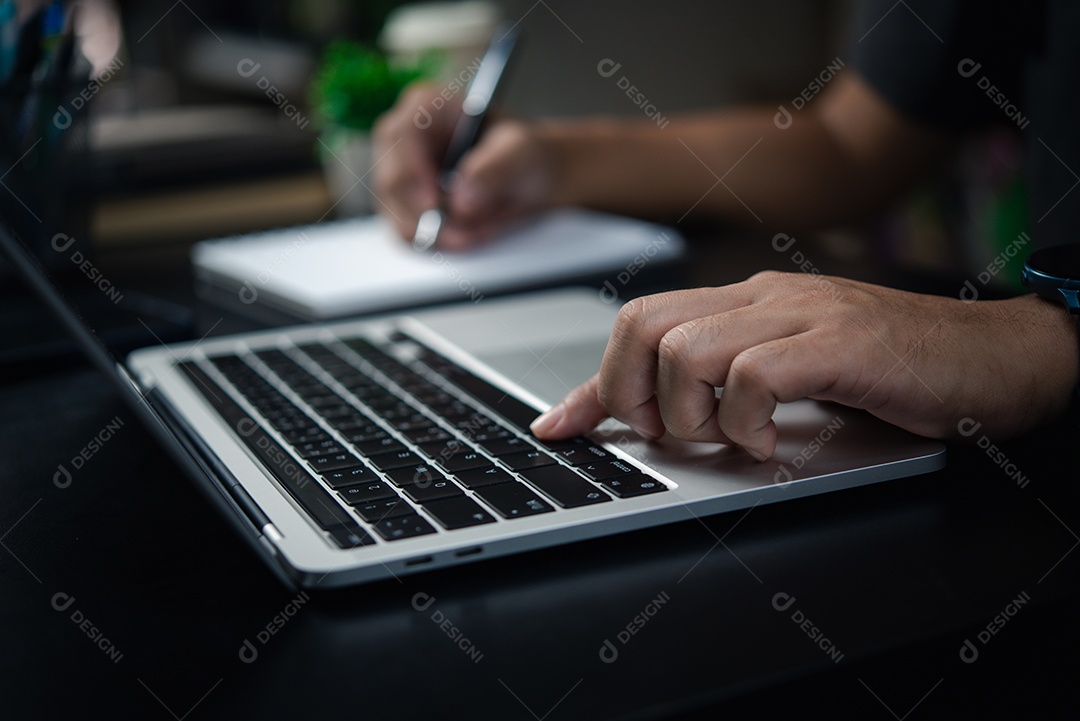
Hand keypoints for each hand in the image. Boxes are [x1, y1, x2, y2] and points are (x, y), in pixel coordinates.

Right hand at [372, 84, 557, 250]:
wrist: (529, 178)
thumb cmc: (523, 154)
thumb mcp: (521, 153)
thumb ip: (495, 170)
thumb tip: (462, 199)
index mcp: (427, 107)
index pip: (400, 134)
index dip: (411, 170)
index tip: (433, 202)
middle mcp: (405, 141)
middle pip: (391, 181)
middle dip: (426, 215)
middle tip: (462, 233)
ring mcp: (402, 177)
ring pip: (397, 214)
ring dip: (437, 234)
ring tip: (476, 234)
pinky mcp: (406, 208)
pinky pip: (409, 233)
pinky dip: (438, 243)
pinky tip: (468, 236)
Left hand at [530, 271, 1079, 459]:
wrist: (996, 356)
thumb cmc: (897, 370)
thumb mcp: (794, 376)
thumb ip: (729, 386)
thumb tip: (667, 420)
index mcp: (748, 302)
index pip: (642, 323)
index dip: (593, 383)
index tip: (561, 425)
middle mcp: (763, 298)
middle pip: (644, 323)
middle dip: (630, 392)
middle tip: (669, 433)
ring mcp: (800, 315)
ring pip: (685, 349)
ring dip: (688, 413)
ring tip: (729, 438)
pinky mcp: (838, 344)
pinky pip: (751, 374)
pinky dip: (744, 421)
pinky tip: (770, 441)